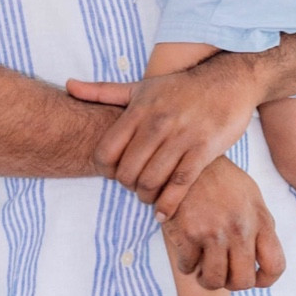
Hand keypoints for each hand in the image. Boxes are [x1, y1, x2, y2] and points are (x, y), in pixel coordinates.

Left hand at [68, 53, 263, 218]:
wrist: (227, 81)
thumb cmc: (179, 88)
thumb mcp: (140, 87)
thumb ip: (102, 92)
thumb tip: (67, 86)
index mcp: (138, 110)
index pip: (105, 152)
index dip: (104, 170)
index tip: (114, 172)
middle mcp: (157, 123)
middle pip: (126, 171)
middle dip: (126, 185)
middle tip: (133, 186)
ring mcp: (181, 137)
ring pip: (151, 181)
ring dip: (145, 196)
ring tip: (147, 196)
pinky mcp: (203, 150)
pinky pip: (179, 185)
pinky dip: (168, 205)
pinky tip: (162, 214)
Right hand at [164, 157, 284, 289]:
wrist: (189, 161)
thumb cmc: (221, 180)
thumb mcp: (251, 197)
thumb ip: (261, 226)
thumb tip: (265, 258)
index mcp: (261, 221)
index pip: (275, 266)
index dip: (264, 280)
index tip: (252, 278)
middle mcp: (241, 229)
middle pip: (243, 281)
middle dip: (231, 283)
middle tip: (222, 274)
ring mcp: (214, 232)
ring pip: (214, 281)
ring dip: (206, 279)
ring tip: (202, 269)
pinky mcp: (189, 233)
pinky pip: (188, 267)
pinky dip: (186, 264)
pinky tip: (186, 252)